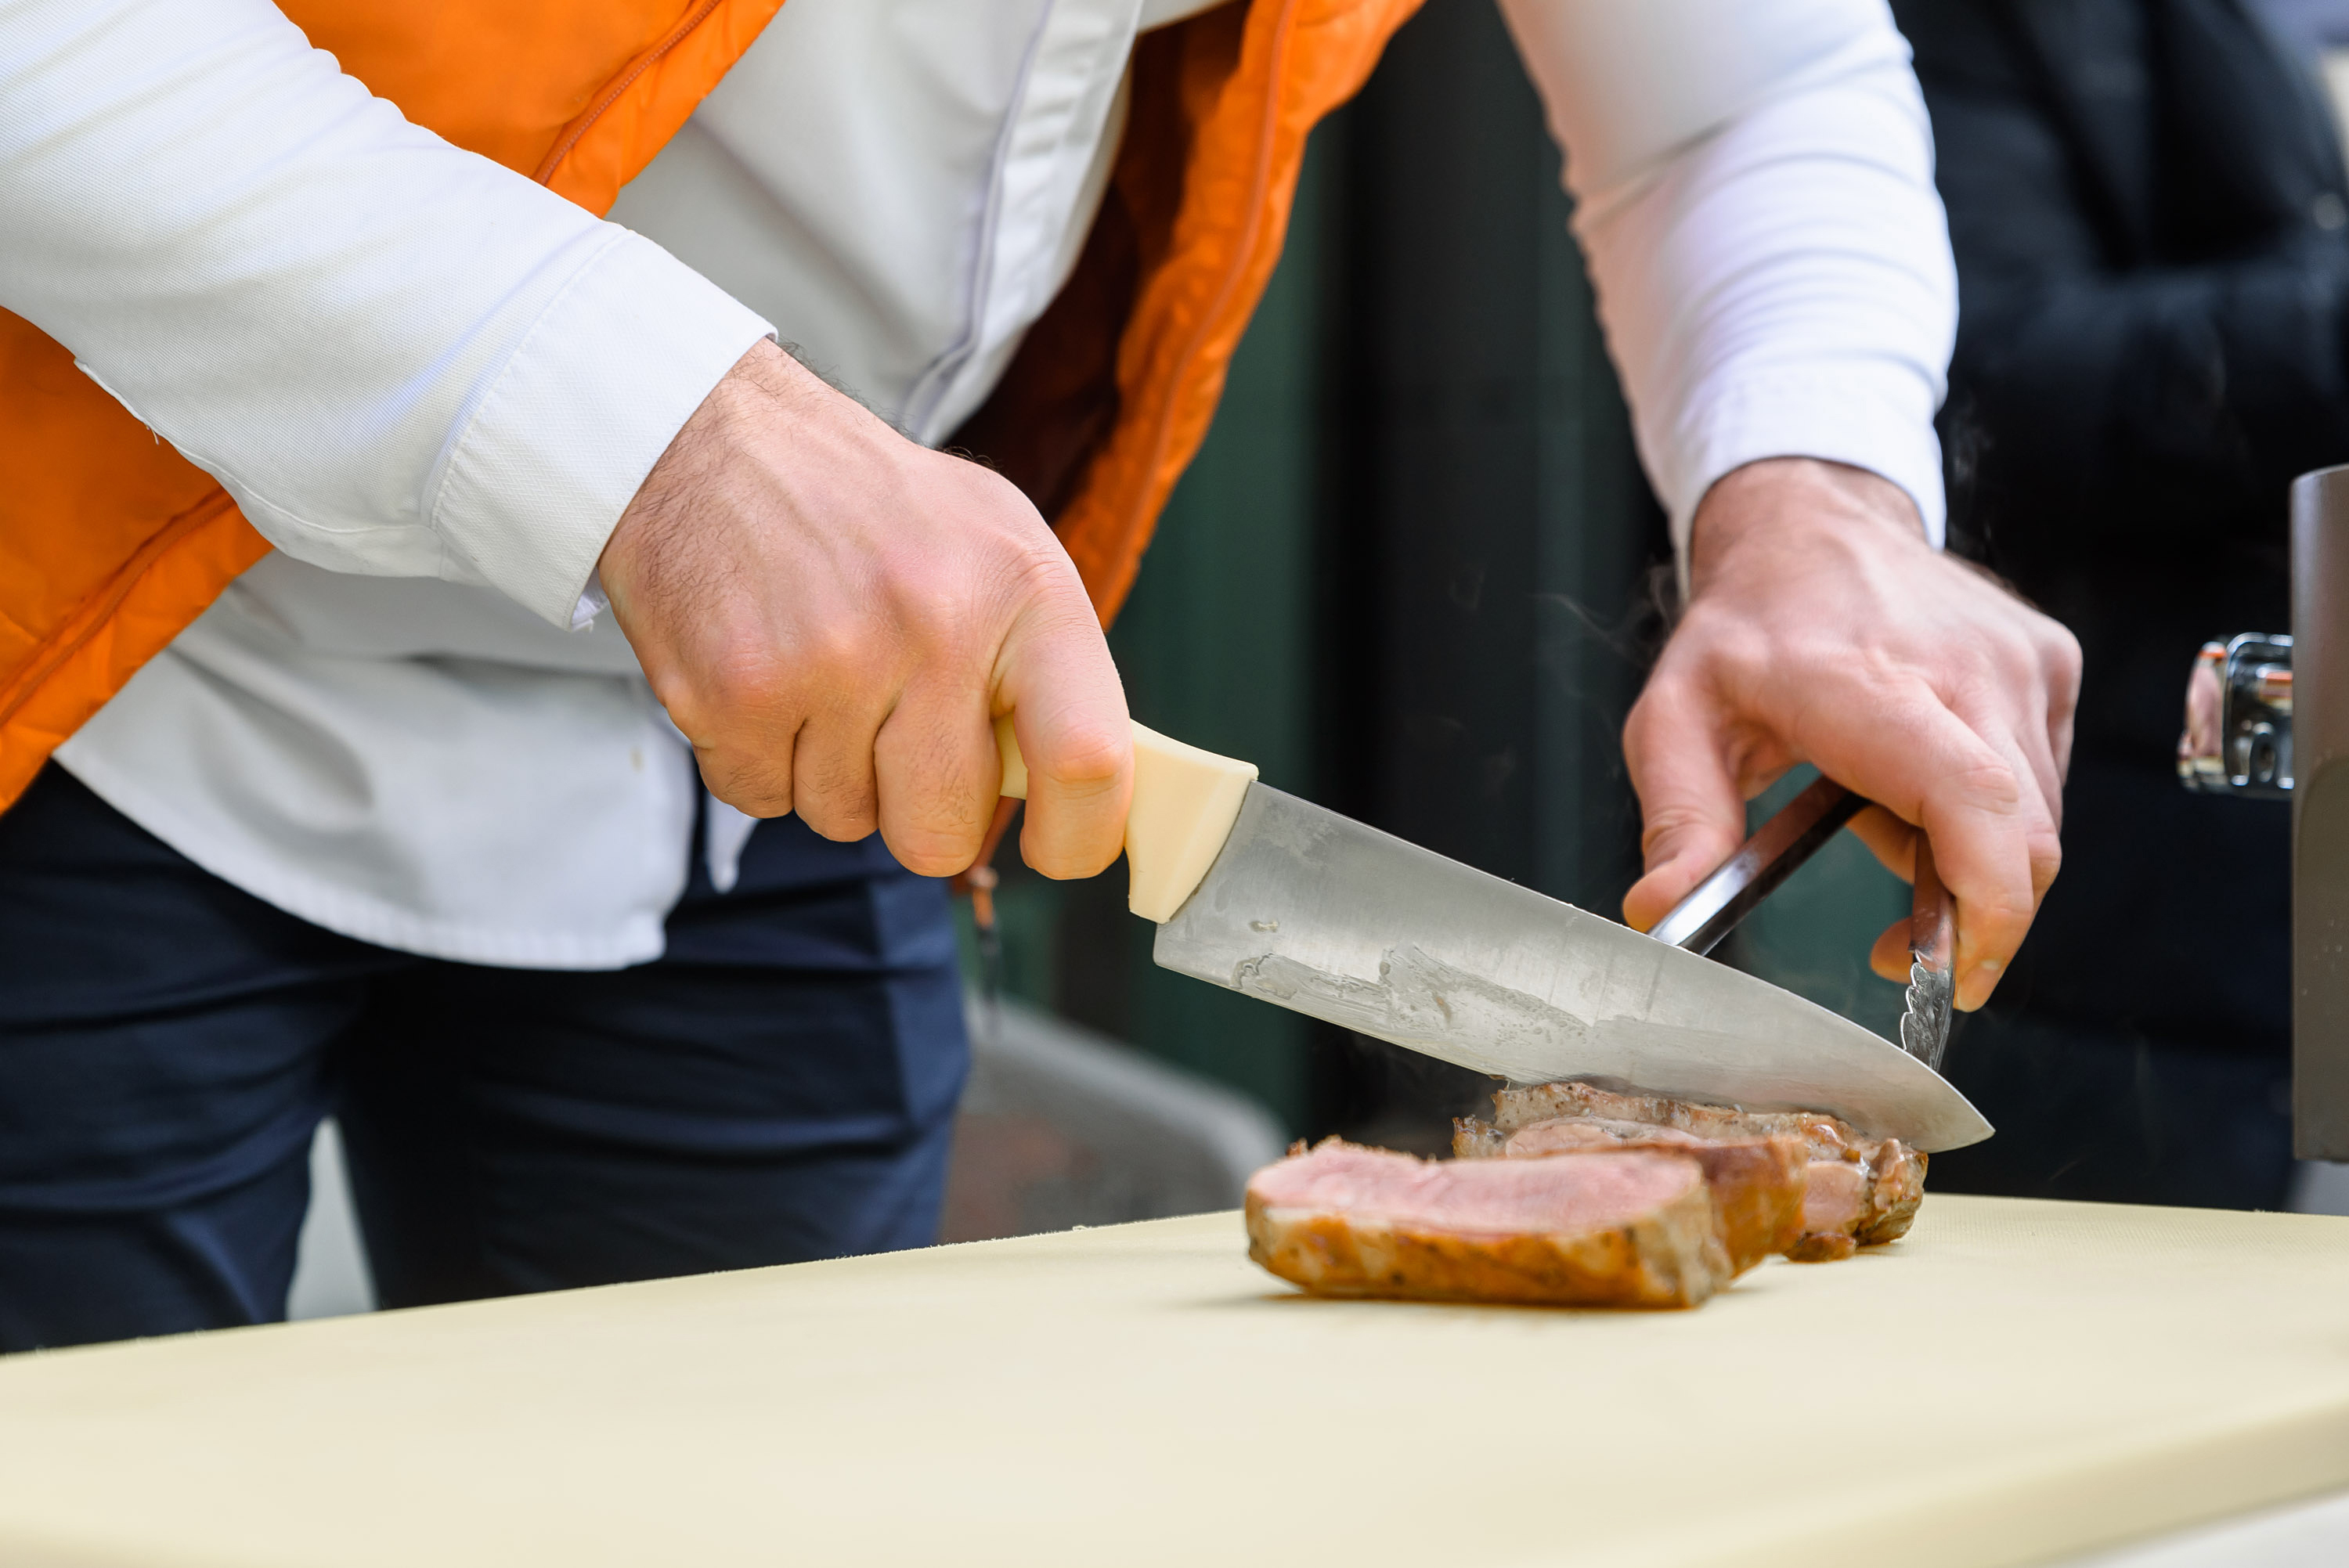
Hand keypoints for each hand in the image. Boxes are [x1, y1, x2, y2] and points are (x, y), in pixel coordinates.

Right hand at [597, 339, 1130, 879]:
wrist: (713, 442)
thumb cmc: (873, 510)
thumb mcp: (1000, 544)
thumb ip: (1052, 671)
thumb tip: (1085, 801)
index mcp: (1023, 588)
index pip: (1089, 759)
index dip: (1078, 836)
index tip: (1057, 847)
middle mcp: (934, 622)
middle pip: (945, 833)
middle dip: (921, 809)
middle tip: (899, 731)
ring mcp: (829, 660)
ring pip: (847, 822)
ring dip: (834, 773)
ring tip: (824, 674)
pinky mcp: (733, 692)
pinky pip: (764, 802)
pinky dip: (761, 760)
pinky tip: (768, 679)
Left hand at [1620, 459, 2079, 1010]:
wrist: (1810, 522)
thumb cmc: (1743, 627)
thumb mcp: (1673, 718)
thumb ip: (1678, 818)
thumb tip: (1660, 909)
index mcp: (1866, 682)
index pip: (1972, 802)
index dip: (1985, 907)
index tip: (1950, 975)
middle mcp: (1966, 666)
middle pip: (2021, 839)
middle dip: (1970, 917)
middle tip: (1895, 945)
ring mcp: (2021, 661)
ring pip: (2035, 818)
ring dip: (1968, 859)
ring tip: (1874, 819)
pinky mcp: (2050, 664)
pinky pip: (2041, 778)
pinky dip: (1989, 813)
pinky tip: (1915, 781)